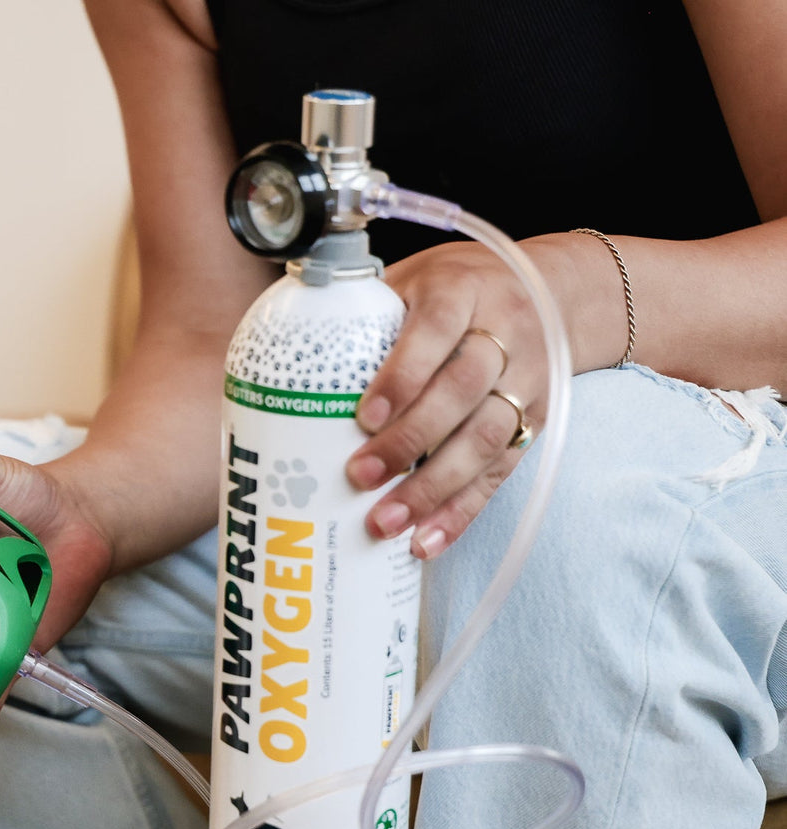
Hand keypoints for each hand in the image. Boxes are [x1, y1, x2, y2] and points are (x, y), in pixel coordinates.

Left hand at [345, 235, 576, 558]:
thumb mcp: (412, 280)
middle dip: (410, 440)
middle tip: (360, 476)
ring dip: (433, 488)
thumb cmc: (455, 290)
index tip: (365, 415)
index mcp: (462, 290)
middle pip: (462, 390)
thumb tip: (283, 360)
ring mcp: (526, 381)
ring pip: (485, 438)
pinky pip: (499, 473)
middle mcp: (504, 332)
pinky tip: (427, 541)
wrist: (551, 293)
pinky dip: (461, 512)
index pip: (435, 328)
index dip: (403, 374)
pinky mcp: (536, 422)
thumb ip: (365, 314)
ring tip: (386, 522)